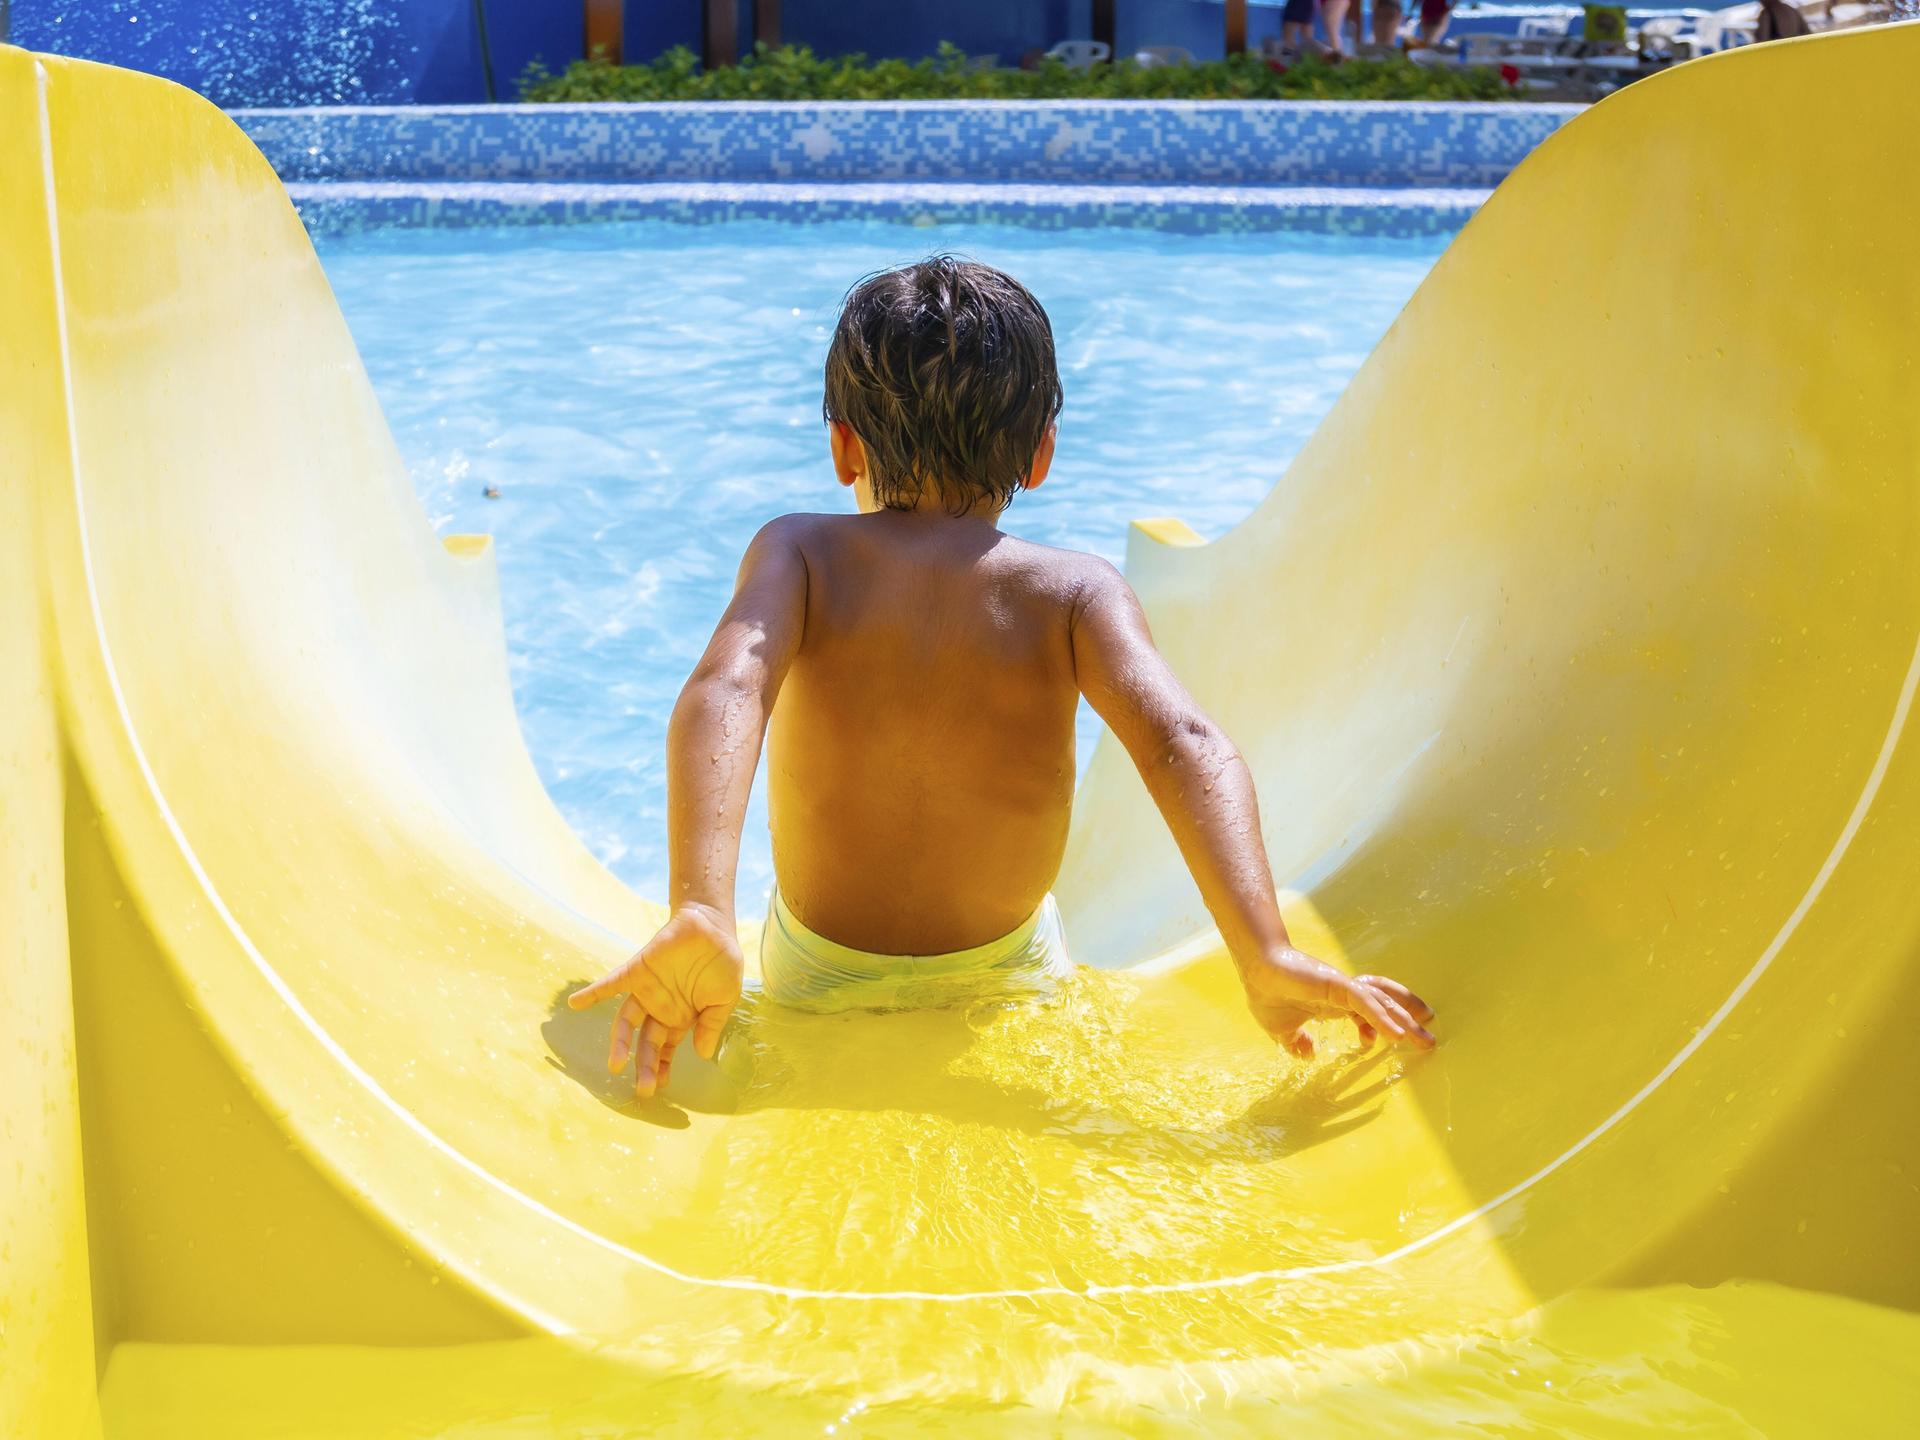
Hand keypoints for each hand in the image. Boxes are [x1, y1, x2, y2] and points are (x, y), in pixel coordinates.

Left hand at [568, 903, 743, 1097]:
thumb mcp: (724, 999)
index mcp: (680, 1018)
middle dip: (645, 1066)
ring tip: (616, 1064)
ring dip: (621, 1043)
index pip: (665, 1049)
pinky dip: (593, 993)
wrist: (712, 925)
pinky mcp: (637, 971)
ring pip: (628, 1022)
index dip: (660, 1067)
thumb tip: (702, 1055)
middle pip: (647, 1043)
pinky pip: (611, 984)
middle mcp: (659, 1008)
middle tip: (644, 1089)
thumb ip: (712, 1025)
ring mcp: (646, 991)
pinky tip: (575, 1003)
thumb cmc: (721, 963)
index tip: (659, 1086)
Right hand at [1239, 947, 1435, 1058]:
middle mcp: (1345, 992)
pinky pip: (1366, 1003)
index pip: (1367, 1012)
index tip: (1371, 1045)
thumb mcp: (1282, 1029)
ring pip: (1383, 1003)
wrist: (1255, 971)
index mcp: (1335, 1001)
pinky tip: (1396, 1035)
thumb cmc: (1268, 993)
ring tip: (1424, 1036)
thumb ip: (1295, 1042)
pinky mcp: (1338, 985)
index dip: (1378, 1027)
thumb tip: (1307, 1054)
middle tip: (1428, 1040)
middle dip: (1409, 1022)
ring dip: (1405, 1020)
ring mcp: (1344, 987)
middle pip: (1386, 1005)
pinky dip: (1382, 1018)